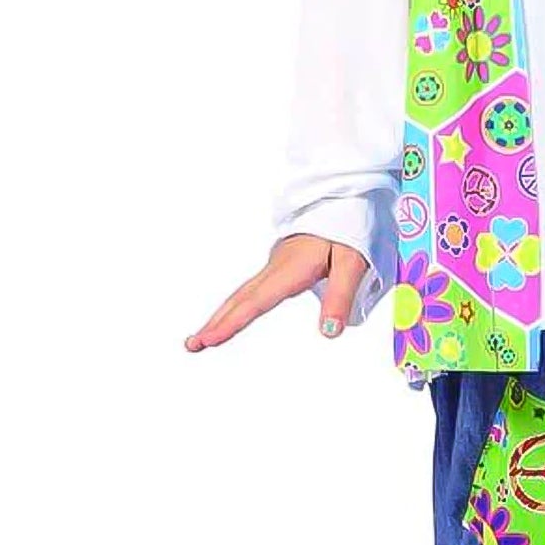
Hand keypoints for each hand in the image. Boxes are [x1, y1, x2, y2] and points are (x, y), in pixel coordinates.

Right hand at [184, 234, 372, 349]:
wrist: (342, 199)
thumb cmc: (348, 228)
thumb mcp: (353, 264)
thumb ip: (340, 297)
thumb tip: (329, 332)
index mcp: (290, 269)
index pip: (256, 302)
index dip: (231, 323)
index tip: (208, 339)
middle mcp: (276, 268)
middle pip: (239, 300)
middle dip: (215, 323)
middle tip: (192, 345)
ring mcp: (274, 266)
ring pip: (241, 294)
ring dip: (220, 316)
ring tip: (201, 338)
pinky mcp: (279, 266)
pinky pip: (250, 290)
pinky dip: (234, 306)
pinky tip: (229, 315)